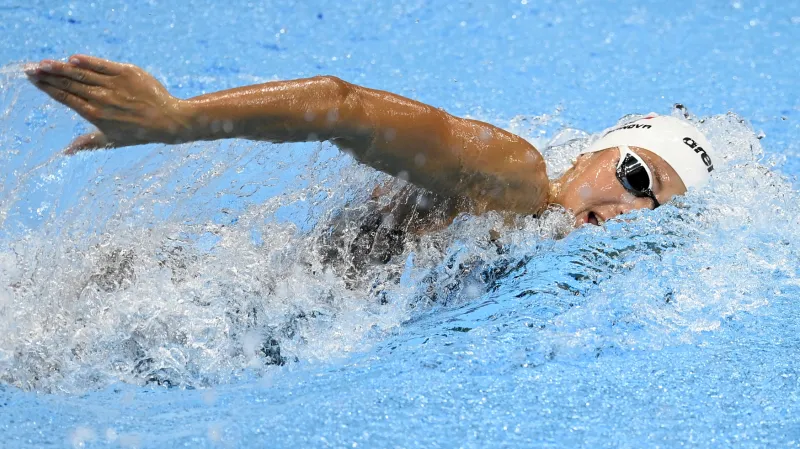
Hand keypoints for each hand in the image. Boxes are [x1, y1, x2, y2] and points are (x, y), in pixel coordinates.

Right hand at [25, 55, 189, 154]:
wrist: (169, 121)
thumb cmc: (140, 133)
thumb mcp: (112, 141)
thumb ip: (88, 143)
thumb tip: (67, 152)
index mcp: (95, 114)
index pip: (65, 97)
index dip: (48, 88)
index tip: (34, 80)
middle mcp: (102, 99)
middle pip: (69, 83)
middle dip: (48, 75)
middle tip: (32, 69)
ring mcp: (114, 85)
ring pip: (82, 73)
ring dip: (61, 67)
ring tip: (45, 63)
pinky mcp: (128, 73)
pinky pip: (103, 65)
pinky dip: (87, 62)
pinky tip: (73, 59)